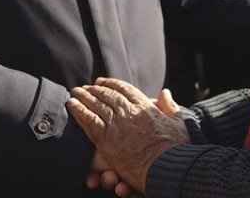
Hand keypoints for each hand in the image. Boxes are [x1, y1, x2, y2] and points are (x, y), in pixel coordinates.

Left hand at [68, 79, 190, 194]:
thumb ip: (171, 107)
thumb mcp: (178, 124)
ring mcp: (117, 125)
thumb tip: (165, 92)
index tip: (102, 81)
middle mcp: (129, 112)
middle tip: (86, 86)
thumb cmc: (176, 149)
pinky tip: (71, 105)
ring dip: (84, 97)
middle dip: (95, 89)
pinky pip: (89, 121)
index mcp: (145, 107)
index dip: (112, 84)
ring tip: (75, 92)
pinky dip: (79, 111)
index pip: (125, 90)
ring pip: (96, 105)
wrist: (167, 167)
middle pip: (108, 95)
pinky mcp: (106, 140)